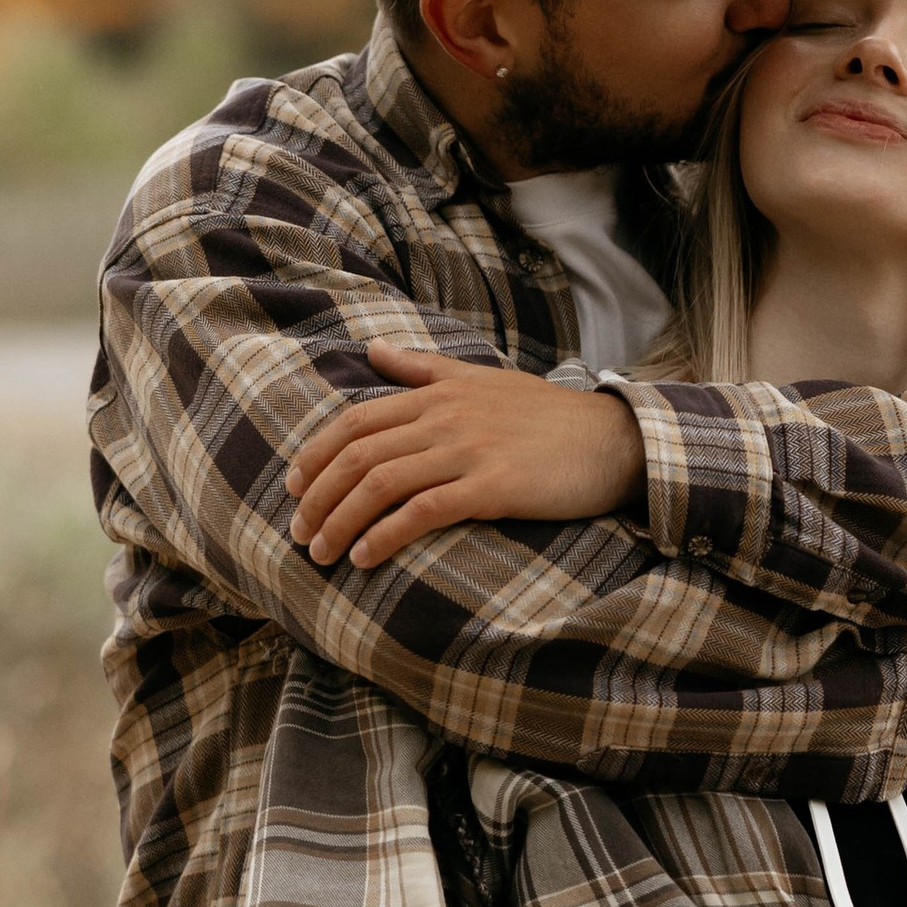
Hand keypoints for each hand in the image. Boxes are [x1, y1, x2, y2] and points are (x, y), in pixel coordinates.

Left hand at [285, 347, 643, 564]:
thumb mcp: (481, 379)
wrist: (613, 440)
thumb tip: (371, 349)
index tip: (293, 488)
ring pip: (382, 484)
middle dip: (318, 497)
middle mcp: (446, 417)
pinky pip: (424, 511)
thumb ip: (422, 368)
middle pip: (359, 455)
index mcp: (439, 393)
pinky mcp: (493, 486)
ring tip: (322, 554)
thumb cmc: (546, 415)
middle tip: (299, 534)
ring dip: (341, 522)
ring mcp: (469, 450)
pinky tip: (366, 557)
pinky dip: (386, 535)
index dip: (315, 455)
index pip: (356, 421)